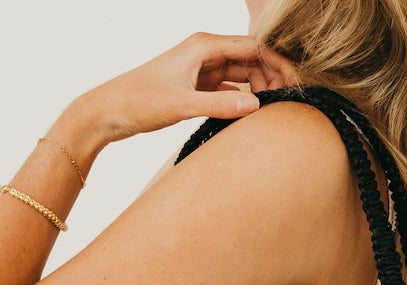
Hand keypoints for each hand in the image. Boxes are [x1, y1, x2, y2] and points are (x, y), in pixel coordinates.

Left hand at [75, 33, 299, 147]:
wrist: (108, 111)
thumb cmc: (139, 101)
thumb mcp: (182, 106)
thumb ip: (220, 107)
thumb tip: (257, 108)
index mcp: (203, 46)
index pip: (254, 48)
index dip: (280, 64)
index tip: (297, 84)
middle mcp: (204, 53)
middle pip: (252, 60)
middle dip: (273, 77)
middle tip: (290, 103)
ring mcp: (200, 70)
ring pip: (242, 75)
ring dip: (259, 90)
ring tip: (274, 111)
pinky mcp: (195, 87)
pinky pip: (228, 90)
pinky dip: (241, 101)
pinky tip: (251, 116)